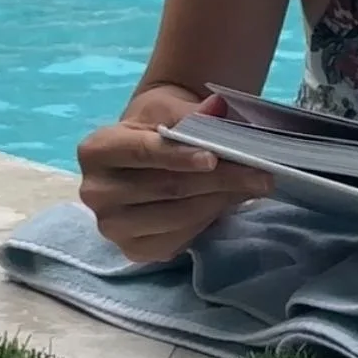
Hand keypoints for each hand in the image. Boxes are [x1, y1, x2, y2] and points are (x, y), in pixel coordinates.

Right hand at [77, 89, 273, 263]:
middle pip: (166, 188)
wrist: (150, 151)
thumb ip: (192, 113)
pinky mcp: (134, 250)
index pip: (142, 152)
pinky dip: (210, 219)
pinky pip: (180, 237)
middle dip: (219, 179)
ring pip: (178, 215)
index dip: (178, 156)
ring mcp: (113, 227)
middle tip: (261, 172)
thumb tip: (217, 107)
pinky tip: (230, 202)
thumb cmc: (157, 125)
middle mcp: (95, 193)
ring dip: (221, 200)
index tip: (214, 158)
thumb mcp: (171, 109)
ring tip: (255, 185)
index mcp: (96, 151)